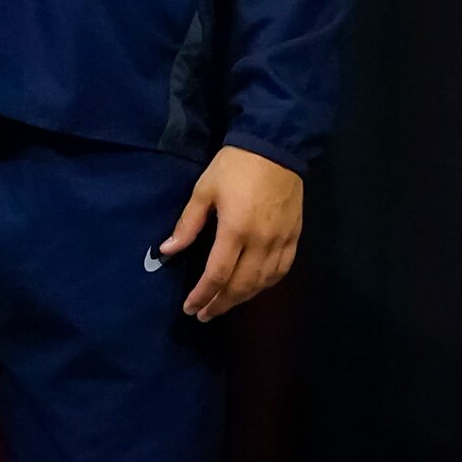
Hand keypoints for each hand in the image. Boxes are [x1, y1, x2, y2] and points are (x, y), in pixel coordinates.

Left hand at [162, 146, 304, 321]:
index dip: (202, 295)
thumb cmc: (235, 166)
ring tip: (225, 304)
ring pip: (262, 282)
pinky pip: (282, 269)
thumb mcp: (204, 190)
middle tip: (204, 314)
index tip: (189, 308)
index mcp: (235, 230)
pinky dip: (267, 284)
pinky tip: (255, 287)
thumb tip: (168, 250)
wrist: (276, 147)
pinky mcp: (294, 235)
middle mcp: (260, 242)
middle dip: (220, 303)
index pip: (217, 275)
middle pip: (241, 285)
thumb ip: (188, 223)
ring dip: (242, 298)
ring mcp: (281, 240)